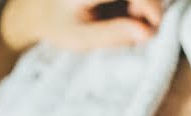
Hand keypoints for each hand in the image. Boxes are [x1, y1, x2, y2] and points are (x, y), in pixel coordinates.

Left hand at [1, 0, 162, 51]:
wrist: (36, 7)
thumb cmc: (57, 25)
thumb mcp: (82, 38)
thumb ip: (114, 35)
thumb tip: (147, 32)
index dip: (149, 5)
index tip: (154, 26)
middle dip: (147, 4)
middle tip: (140, 27)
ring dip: (142, 2)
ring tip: (130, 19)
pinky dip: (134, 2)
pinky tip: (126, 9)